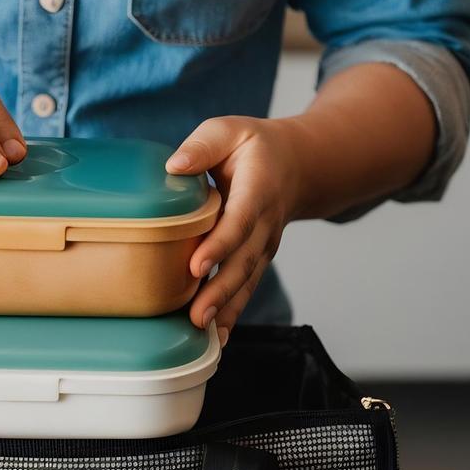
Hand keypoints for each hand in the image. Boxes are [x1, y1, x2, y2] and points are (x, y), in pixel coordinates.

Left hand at [166, 116, 304, 340]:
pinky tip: (218, 338)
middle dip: (221, 291)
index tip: (196, 266)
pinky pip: (247, 288)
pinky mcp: (258, 259)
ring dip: (227, 309)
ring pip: (247, 281)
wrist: (296, 165)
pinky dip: (233, 313)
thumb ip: (202, 146)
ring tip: (206, 334)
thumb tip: (173, 167)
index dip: (219, 245)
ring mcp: (264, 245)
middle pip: (244, 262)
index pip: (238, 221)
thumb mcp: (229, 131)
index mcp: (257, 190)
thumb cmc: (253, 147)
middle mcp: (264, 224)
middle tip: (197, 315)